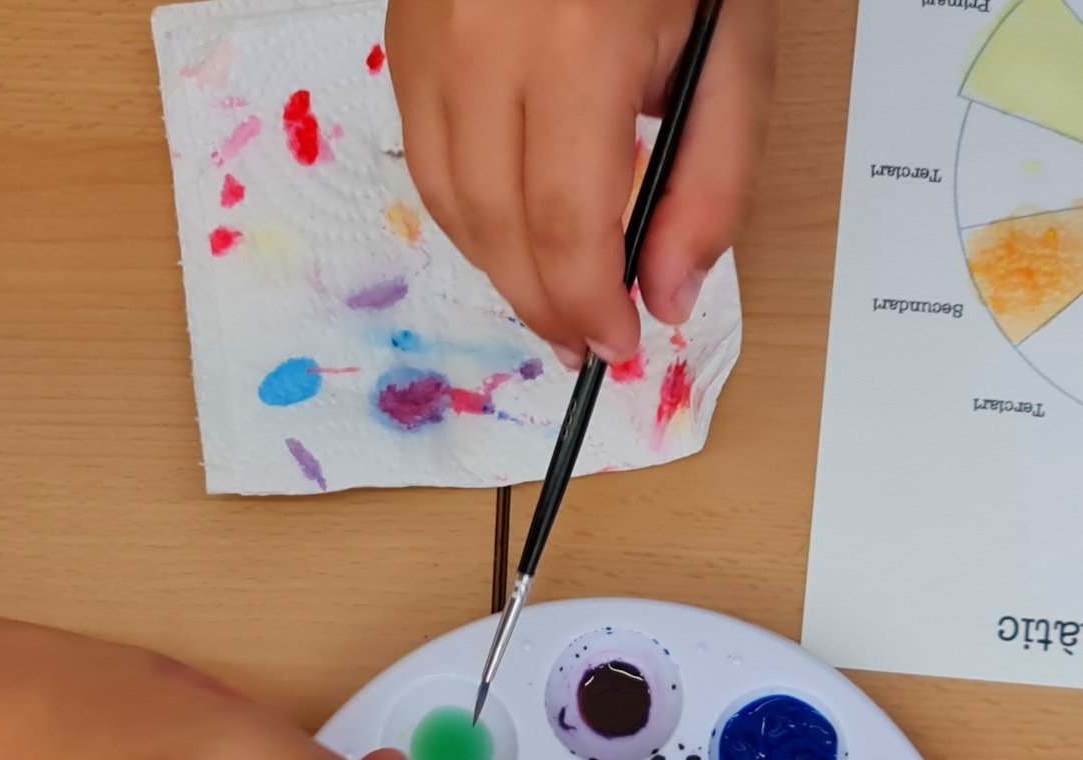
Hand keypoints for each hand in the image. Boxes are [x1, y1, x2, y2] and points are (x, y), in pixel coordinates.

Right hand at [385, 0, 776, 364]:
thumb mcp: (732, 44)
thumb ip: (713, 176)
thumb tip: (671, 292)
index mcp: (578, 40)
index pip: (563, 219)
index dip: (587, 302)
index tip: (618, 343)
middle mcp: (485, 44)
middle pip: (496, 226)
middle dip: (543, 304)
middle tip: (585, 342)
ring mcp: (429, 43)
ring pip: (449, 204)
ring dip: (502, 270)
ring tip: (552, 299)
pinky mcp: (403, 43)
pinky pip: (426, 162)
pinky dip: (470, 214)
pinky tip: (513, 232)